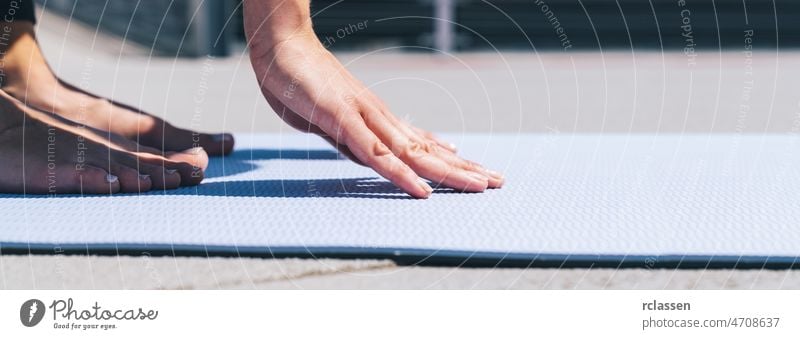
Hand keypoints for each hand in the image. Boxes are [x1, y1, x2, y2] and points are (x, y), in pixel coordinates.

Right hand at [249, 31, 503, 197]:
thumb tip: (373, 156)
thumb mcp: (333, 119)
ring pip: (413, 153)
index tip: (478, 173)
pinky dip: (401, 174)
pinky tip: (421, 189)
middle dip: (464, 168)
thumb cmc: (303, 82)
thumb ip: (354, 139)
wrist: (283, 45)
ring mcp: (364, 118)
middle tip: (498, 182)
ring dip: (448, 171)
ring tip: (480, 185)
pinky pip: (376, 154)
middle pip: (428, 150)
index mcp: (379, 120)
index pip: (423, 145)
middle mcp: (380, 119)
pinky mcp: (342, 120)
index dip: (452, 161)